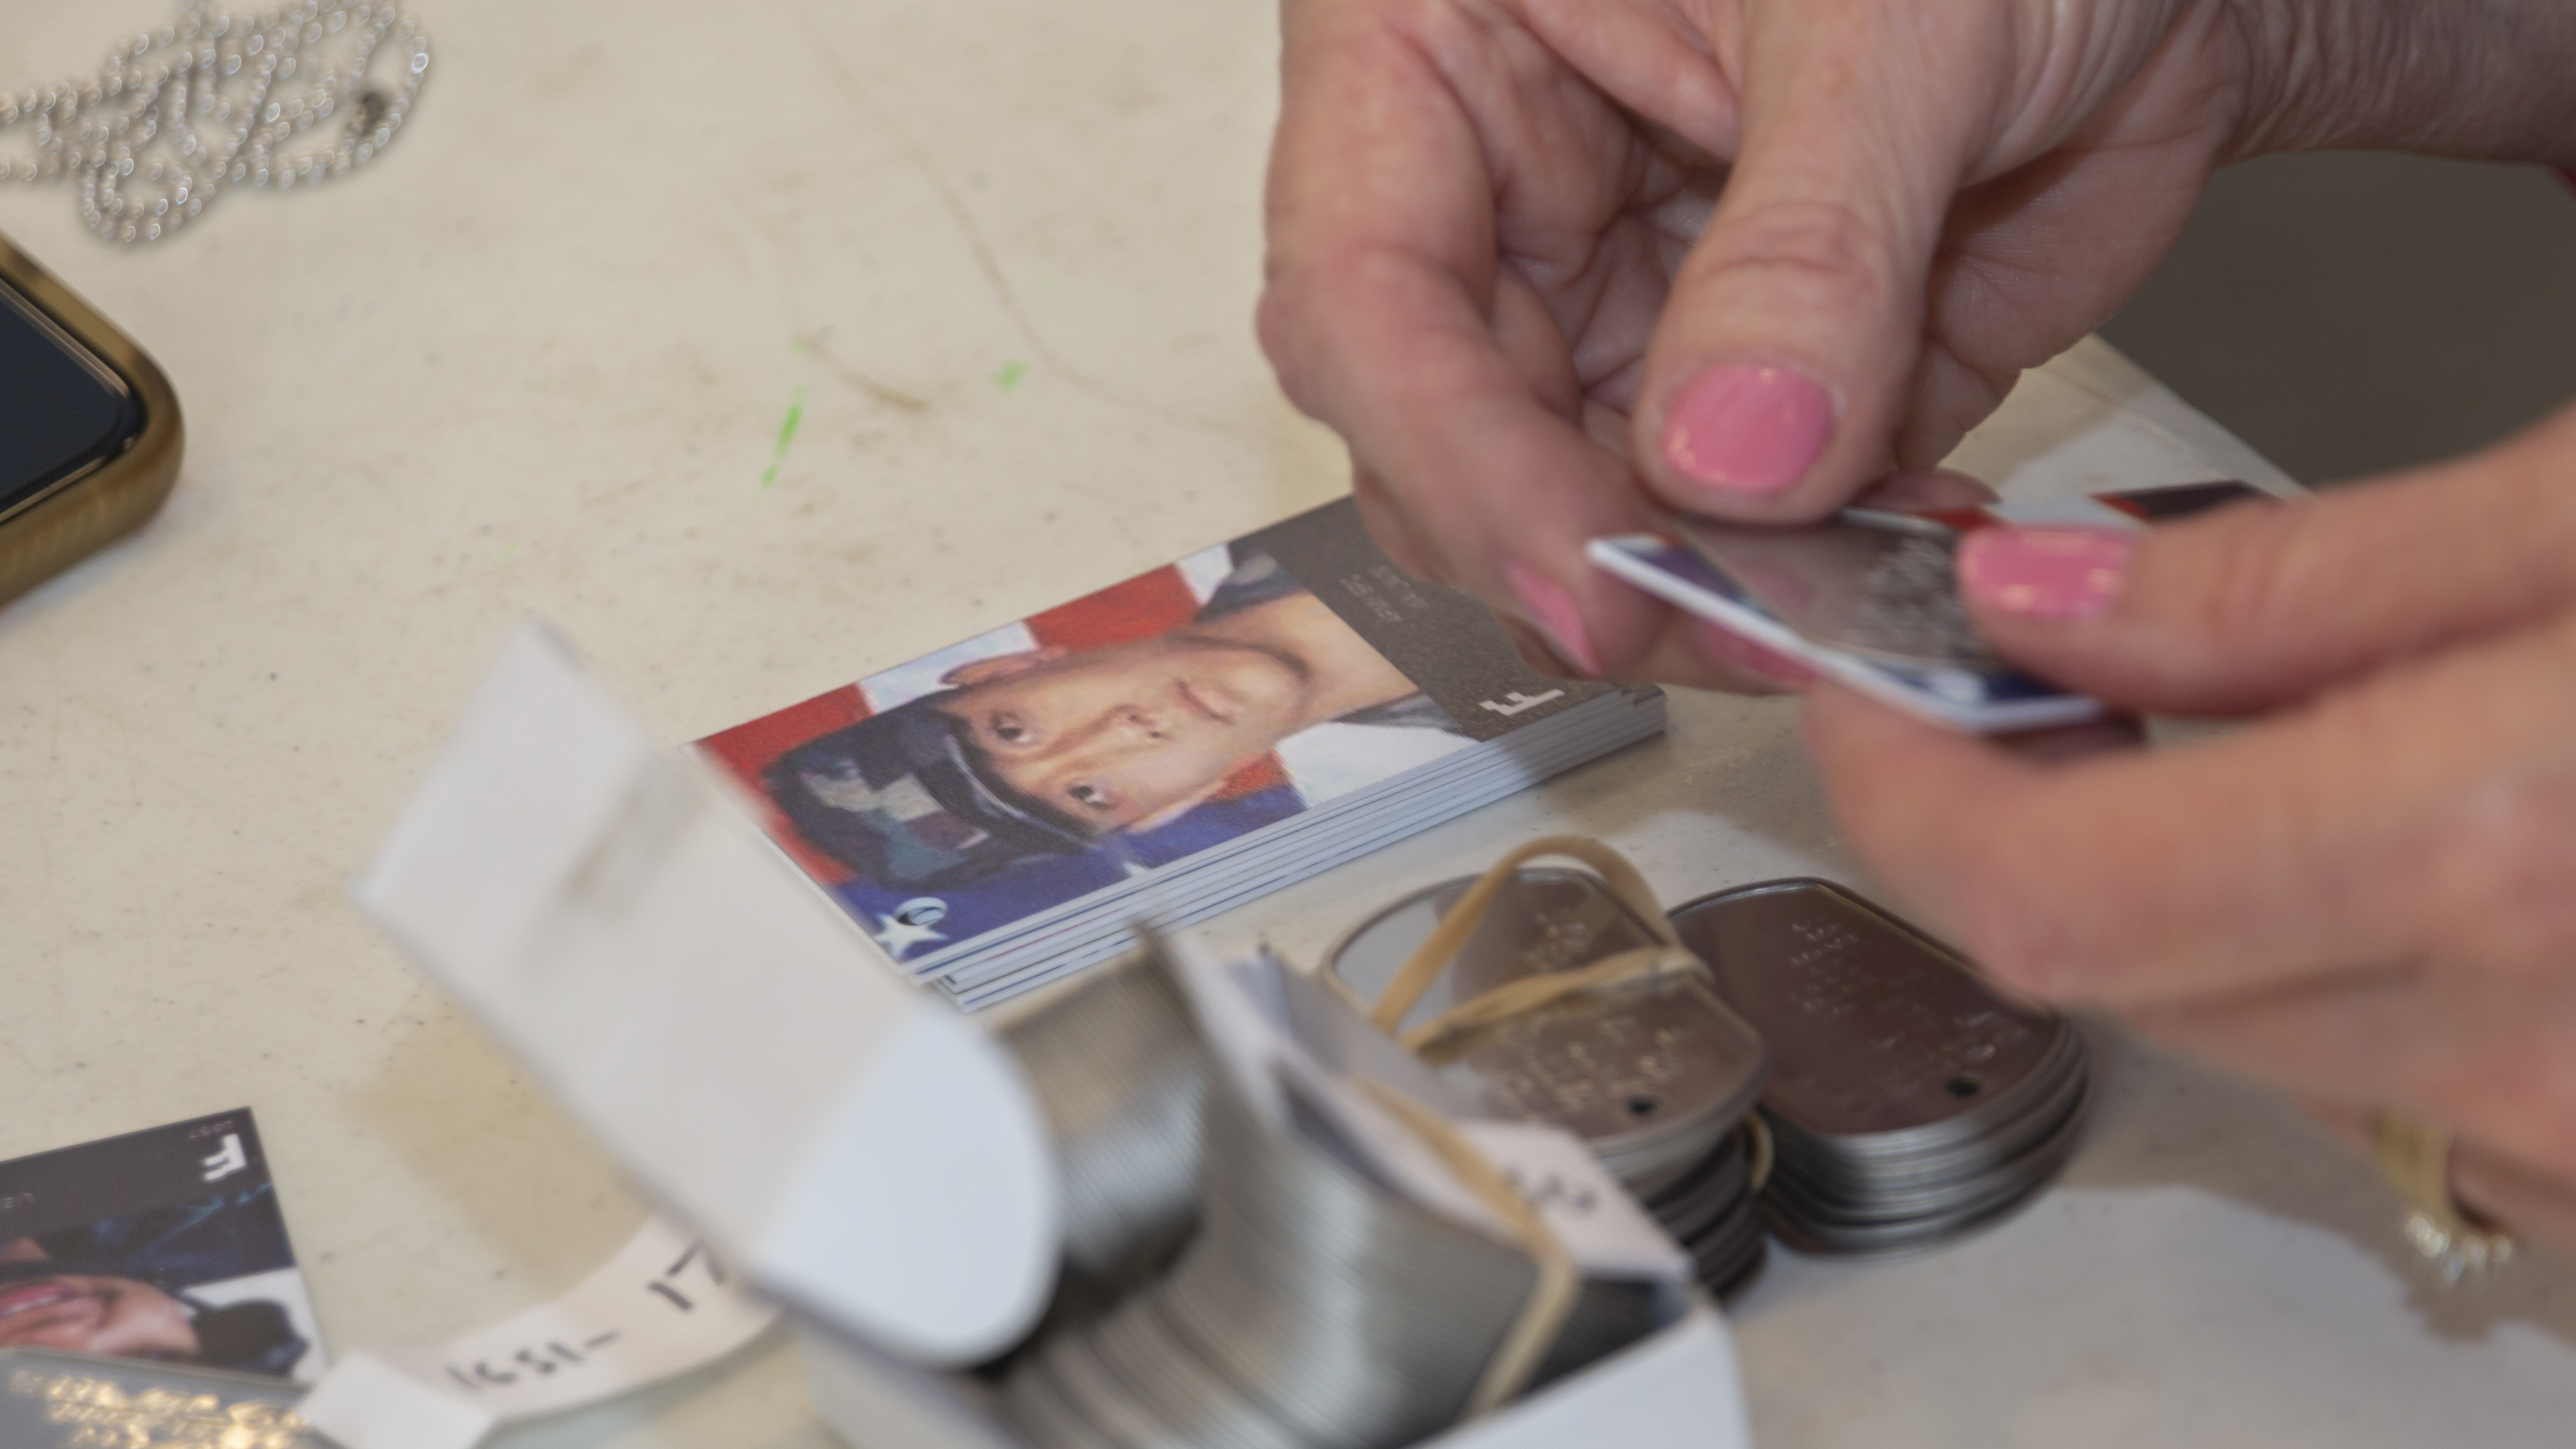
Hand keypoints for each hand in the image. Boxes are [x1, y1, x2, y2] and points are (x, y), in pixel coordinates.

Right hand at [1258, 0, 2575, 687]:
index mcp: (1445, 47)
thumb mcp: (1895, 20)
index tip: (1584, 582)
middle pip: (1439, 431)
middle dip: (1565, 550)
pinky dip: (1802, 583)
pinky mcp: (1740, 397)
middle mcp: (1503, 198)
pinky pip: (1727, 533)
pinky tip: (1895, 576)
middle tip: (1704, 629)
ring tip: (1824, 616)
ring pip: (1571, 511)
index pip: (1368, 281)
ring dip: (1687, 592)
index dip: (1453, 450)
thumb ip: (1808, 241)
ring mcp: (1618, 306)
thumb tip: (1727, 463)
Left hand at [1801, 405, 2575, 1258]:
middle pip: (2111, 967)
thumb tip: (2040, 600)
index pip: (2047, 889)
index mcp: (2494, 856)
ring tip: (2219, 721)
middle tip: (2018, 667)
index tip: (1859, 682)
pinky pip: (2365, 1071)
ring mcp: (2559, 1136)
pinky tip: (2359, 828)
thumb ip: (2298, 581)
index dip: (1905, 786)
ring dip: (2165, 882)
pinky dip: (2307, 946)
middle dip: (2015, 816)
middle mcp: (2519, 1046)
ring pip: (2227, 1021)